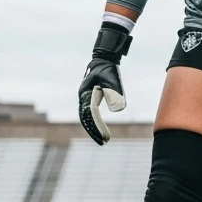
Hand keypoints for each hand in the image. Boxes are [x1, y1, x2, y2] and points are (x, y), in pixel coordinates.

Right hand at [78, 24, 131, 144]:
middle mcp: (83, 97)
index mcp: (86, 93)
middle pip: (86, 118)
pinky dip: (94, 122)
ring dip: (94, 128)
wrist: (103, 58)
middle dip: (94, 131)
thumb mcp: (113, 80)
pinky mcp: (90, 97)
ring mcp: (85, 97)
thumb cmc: (108, 69)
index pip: (91, 115)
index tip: (106, 137)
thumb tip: (117, 110)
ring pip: (86, 117)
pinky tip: (101, 129)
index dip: (98, 126)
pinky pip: (90, 113)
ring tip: (104, 139)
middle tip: (104, 142)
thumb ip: (114, 94)